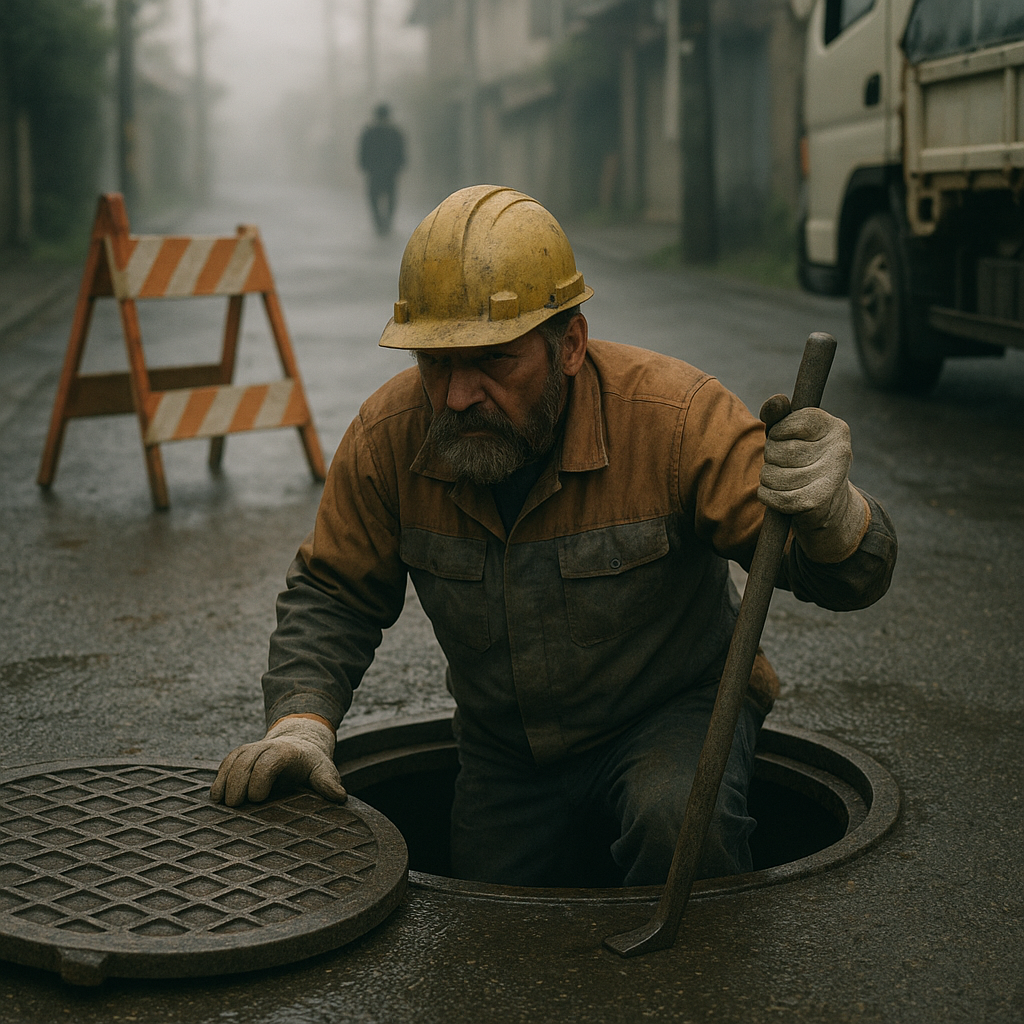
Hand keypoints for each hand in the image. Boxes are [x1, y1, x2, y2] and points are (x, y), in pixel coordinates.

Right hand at [210, 716, 347, 806]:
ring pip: (234, 759)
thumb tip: (339, 796)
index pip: (270, 760)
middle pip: (247, 759)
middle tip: (236, 805)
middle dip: (239, 781)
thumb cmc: (311, 762)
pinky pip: (226, 762)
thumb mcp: (323, 769)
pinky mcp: (241, 755)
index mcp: (286, 752)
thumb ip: (328, 782)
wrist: (299, 743)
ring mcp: (252, 749)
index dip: (261, 777)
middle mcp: (266, 747)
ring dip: (225, 779)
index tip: (258, 798)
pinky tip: (216, 795)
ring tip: (221, 802)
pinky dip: (220, 776)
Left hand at [757, 402, 867, 562]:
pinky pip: (776, 497)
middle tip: (781, 462)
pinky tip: (772, 492)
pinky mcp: (817, 502)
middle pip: (778, 450)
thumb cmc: (803, 460)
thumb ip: (779, 415)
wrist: (828, 504)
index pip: (788, 423)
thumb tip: (776, 402)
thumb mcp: (792, 433)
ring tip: (779, 478)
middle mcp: (839, 451)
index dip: (776, 431)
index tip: (782, 438)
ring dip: (767, 478)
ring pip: (773, 475)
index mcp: (836, 428)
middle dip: (770, 456)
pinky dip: (766, 495)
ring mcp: (831, 478)